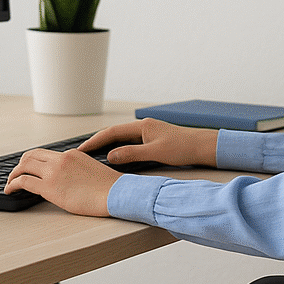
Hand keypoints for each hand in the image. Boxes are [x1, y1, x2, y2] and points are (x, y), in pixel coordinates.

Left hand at [4, 148, 118, 216]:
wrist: (116, 193)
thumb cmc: (109, 188)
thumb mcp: (91, 169)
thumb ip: (76, 169)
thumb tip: (67, 179)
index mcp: (71, 154)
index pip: (46, 154)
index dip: (33, 161)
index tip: (29, 168)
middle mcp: (60, 159)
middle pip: (30, 155)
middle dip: (20, 164)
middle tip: (15, 174)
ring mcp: (54, 172)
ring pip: (24, 166)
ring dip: (13, 174)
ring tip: (10, 183)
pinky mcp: (49, 187)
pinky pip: (24, 181)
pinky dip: (13, 184)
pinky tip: (10, 190)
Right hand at [80, 118, 217, 167]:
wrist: (202, 146)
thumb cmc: (183, 148)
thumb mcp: (155, 152)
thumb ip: (131, 154)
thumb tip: (110, 156)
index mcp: (142, 126)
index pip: (112, 132)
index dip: (95, 141)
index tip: (81, 149)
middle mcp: (143, 127)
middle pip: (114, 133)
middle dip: (96, 142)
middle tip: (81, 153)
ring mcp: (147, 133)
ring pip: (121, 138)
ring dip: (106, 145)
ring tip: (91, 155)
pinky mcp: (152, 140)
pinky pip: (129, 143)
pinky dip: (118, 149)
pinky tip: (113, 157)